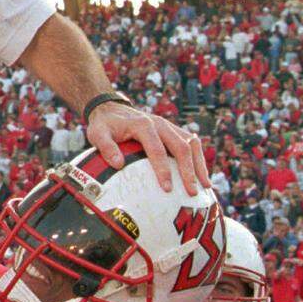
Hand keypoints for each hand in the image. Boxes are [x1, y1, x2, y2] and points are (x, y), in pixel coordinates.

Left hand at [86, 103, 209, 195]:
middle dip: (188, 171)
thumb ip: (106, 147)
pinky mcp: (174, 130)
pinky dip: (199, 159)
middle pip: (181, 147)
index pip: (157, 149)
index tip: (167, 188)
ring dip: (199, 165)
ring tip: (205, 187)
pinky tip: (201, 175)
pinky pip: (192, 143)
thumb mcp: (97, 134)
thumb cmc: (104, 125)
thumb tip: (118, 164)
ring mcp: (169, 126)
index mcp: (143, 125)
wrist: (111, 109)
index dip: (163, 169)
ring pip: (192, 144)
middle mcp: (160, 123)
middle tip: (192, 192)